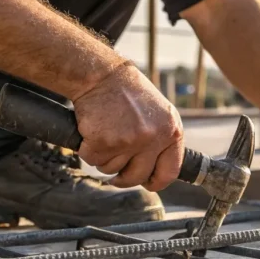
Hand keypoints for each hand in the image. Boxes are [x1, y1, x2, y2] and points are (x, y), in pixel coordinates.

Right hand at [72, 64, 183, 190]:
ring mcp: (129, 141)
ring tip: (105, 135)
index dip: (156, 182)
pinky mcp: (104, 141)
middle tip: (116, 171)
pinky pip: (93, 160)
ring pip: (111, 169)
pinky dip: (87, 150)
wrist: (102, 75)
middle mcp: (153, 138)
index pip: (169, 172)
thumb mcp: (160, 114)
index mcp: (172, 132)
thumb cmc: (128, 93)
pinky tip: (92, 131)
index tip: (147, 183)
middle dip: (123, 178)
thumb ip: (163, 140)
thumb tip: (158, 170)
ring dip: (104, 158)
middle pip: (137, 176)